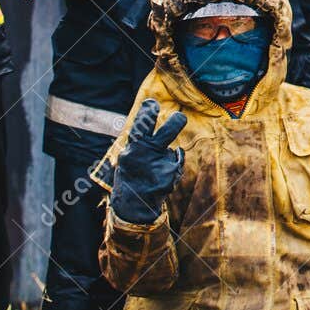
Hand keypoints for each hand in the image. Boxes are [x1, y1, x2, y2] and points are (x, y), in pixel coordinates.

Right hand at [110, 101, 187, 224]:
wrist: (134, 206)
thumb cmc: (131, 175)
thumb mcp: (129, 158)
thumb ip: (142, 142)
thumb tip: (163, 125)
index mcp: (132, 149)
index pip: (140, 127)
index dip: (146, 114)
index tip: (152, 103)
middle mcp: (146, 157)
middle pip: (166, 134)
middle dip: (175, 123)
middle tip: (180, 117)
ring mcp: (160, 167)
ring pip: (170, 152)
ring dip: (165, 158)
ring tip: (152, 172)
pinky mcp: (171, 175)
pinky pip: (175, 163)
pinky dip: (170, 168)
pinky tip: (159, 179)